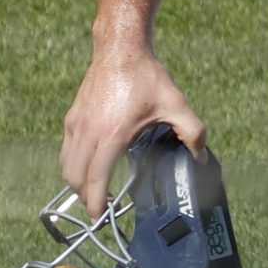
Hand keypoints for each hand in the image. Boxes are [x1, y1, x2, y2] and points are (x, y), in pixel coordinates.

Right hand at [62, 41, 207, 217]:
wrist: (120, 49)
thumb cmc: (147, 77)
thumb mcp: (176, 104)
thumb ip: (193, 133)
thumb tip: (201, 157)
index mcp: (111, 134)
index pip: (96, 178)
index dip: (96, 202)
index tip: (100, 218)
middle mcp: (87, 132)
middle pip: (75, 178)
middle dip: (86, 197)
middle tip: (101, 207)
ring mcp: (76, 124)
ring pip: (66, 166)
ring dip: (77, 183)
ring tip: (94, 191)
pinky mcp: (72, 117)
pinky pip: (66, 150)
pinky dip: (73, 165)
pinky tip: (89, 166)